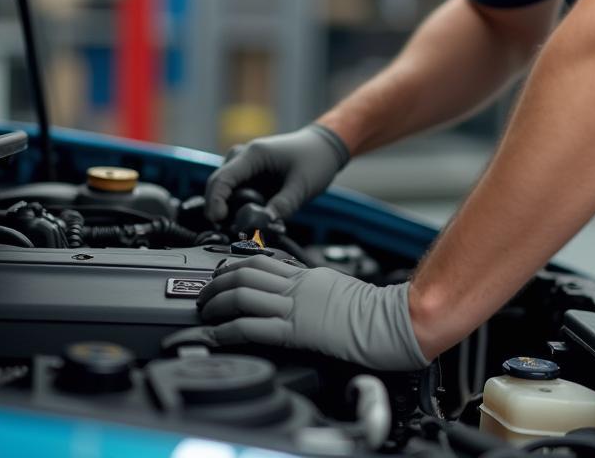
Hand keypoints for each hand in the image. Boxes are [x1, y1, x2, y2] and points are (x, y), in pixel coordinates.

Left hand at [195, 253, 427, 370]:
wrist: (391, 321)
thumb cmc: (374, 311)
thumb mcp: (339, 289)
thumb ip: (315, 287)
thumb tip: (300, 292)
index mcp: (308, 275)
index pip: (262, 261)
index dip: (235, 264)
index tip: (220, 272)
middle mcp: (298, 286)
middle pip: (246, 273)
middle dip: (217, 281)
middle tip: (204, 292)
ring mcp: (296, 306)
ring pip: (244, 295)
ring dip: (216, 302)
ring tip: (203, 310)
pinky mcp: (296, 330)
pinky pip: (253, 326)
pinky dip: (228, 329)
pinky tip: (216, 334)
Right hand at [205, 124, 349, 222]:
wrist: (325, 147)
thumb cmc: (315, 159)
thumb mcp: (302, 185)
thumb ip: (283, 206)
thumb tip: (263, 225)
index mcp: (254, 154)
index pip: (222, 178)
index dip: (215, 202)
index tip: (218, 221)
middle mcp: (244, 157)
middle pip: (219, 185)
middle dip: (221, 209)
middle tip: (234, 230)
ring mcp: (245, 165)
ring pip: (227, 191)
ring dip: (232, 209)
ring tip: (250, 226)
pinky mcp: (251, 175)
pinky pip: (238, 193)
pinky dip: (242, 207)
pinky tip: (257, 218)